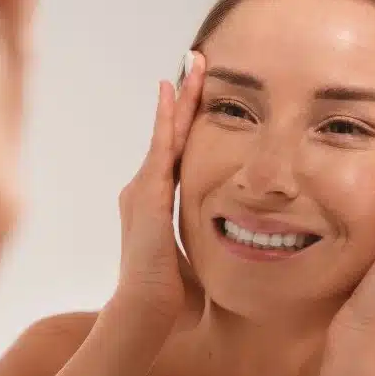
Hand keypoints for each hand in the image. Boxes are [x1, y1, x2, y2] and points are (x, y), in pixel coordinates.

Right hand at [114, 51, 205, 318]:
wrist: (145, 311)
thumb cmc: (170, 298)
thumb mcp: (193, 263)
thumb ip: (205, 249)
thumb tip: (232, 254)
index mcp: (152, 206)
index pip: (173, 155)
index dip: (184, 124)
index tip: (197, 97)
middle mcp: (142, 191)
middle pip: (166, 135)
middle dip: (181, 99)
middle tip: (193, 64)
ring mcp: (142, 189)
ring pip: (165, 133)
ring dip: (179, 98)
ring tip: (191, 65)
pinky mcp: (148, 193)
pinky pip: (160, 145)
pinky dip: (167, 117)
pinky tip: (175, 90)